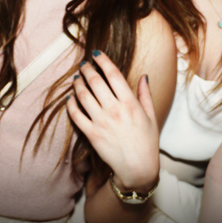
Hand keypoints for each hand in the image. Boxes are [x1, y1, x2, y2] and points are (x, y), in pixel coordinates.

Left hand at [66, 51, 159, 191]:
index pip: (113, 74)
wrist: (138, 168)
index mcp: (130, 103)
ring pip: (83, 96)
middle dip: (87, 69)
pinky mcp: (92, 134)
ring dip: (77, 83)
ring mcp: (101, 122)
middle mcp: (114, 110)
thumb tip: (144, 76)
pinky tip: (70, 98)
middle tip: (83, 64)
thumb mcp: (151, 115)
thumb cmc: (147, 142)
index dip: (103, 61)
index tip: (97, 53)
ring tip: (76, 78)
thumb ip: (145, 94)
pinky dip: (71, 104)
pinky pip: (76, 115)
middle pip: (95, 81)